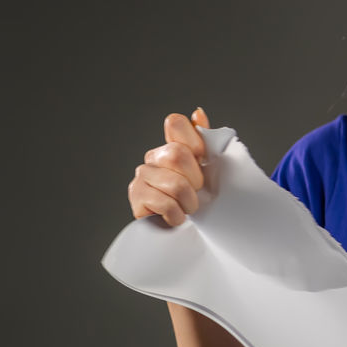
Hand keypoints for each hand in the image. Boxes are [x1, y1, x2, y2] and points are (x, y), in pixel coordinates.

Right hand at [126, 106, 211, 225]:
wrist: (189, 233)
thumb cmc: (200, 200)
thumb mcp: (210, 170)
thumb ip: (205, 141)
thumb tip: (198, 112)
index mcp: (174, 146)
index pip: (176, 123)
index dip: (193, 141)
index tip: (201, 159)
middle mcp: (154, 156)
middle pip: (177, 154)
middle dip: (195, 179)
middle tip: (196, 192)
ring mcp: (142, 175)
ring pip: (175, 183)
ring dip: (188, 202)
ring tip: (186, 208)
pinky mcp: (136, 196)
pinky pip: (165, 203)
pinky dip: (177, 215)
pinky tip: (174, 217)